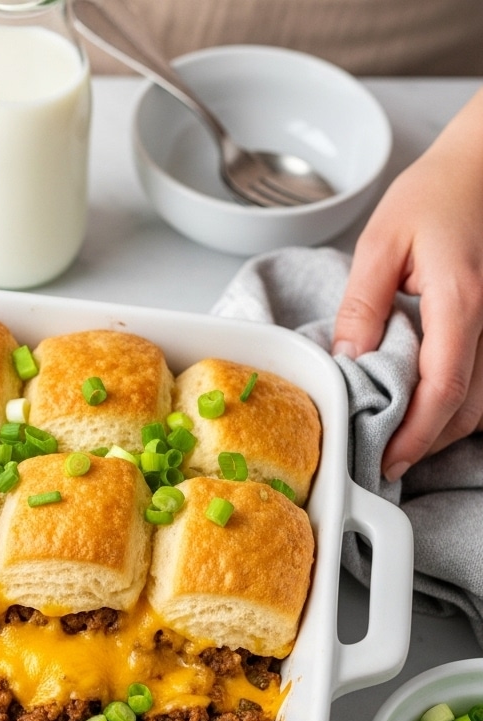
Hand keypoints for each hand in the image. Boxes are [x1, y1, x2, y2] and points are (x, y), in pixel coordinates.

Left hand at [333, 88, 482, 480]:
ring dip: (440, 428)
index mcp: (460, 302)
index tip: (386, 461)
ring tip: (393, 440)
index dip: (415, 435)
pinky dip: (453, 404)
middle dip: (424, 443)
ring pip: (480, 402)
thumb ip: (362, 306)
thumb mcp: (381, 243)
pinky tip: (417, 407)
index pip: (443, 389)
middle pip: (467, 408)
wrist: (482, 166)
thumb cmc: (434, 193)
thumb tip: (346, 362)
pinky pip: (482, 381)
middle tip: (379, 460)